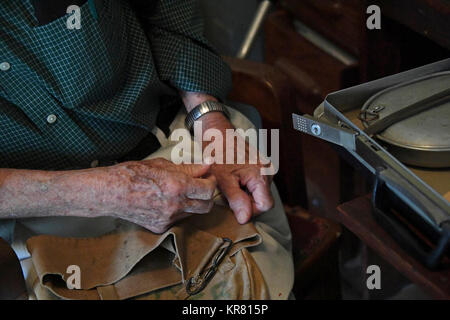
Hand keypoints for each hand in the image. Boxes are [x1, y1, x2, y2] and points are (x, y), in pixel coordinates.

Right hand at [93, 158, 215, 232]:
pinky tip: (165, 202)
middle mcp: (175, 205)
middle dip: (207, 196)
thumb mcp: (162, 165)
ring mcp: (168, 219)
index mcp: (177, 186)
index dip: (211, 182)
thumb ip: (187, 169)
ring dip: (192, 203)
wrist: (110, 192)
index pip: (208, 190)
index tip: (208, 177)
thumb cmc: (133, 174)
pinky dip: (177, 211)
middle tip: (201, 186)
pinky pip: (177, 220)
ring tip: (180, 192)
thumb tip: (206, 167)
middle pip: (206, 206)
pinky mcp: (160, 227)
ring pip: (192, 214)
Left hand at [210, 151, 273, 224]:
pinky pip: (258, 184)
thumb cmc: (218, 154)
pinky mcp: (262, 166)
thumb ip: (236, 200)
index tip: (235, 206)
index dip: (251, 211)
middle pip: (264, 200)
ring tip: (232, 185)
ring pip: (260, 193)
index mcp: (261, 174)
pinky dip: (247, 187)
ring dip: (247, 195)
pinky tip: (236, 180)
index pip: (265, 205)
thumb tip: (245, 219)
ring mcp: (267, 168)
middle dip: (247, 202)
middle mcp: (268, 171)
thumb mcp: (223, 180)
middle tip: (230, 195)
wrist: (218, 134)